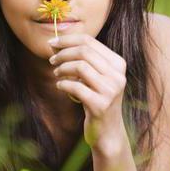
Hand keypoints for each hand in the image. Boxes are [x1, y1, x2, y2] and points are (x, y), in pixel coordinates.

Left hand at [48, 34, 127, 153]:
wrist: (108, 131)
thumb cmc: (97, 99)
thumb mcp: (96, 76)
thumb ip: (82, 59)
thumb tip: (55, 43)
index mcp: (118, 63)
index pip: (89, 41)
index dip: (67, 39)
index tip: (52, 42)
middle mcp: (117, 75)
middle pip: (83, 51)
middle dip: (63, 53)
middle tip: (51, 60)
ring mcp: (111, 90)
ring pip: (80, 66)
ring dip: (62, 68)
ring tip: (56, 73)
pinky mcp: (100, 105)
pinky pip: (75, 87)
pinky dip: (63, 84)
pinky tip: (60, 86)